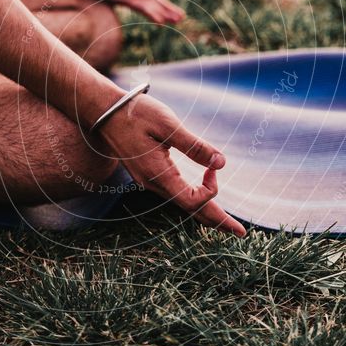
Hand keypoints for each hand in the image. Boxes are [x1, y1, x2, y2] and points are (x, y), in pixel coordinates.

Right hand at [97, 92, 245, 235]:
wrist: (103, 112)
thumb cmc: (135, 114)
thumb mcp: (168, 125)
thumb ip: (194, 146)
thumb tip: (222, 163)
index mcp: (158, 175)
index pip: (192, 201)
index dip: (210, 190)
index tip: (213, 167)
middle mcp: (153, 184)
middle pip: (190, 211)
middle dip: (217, 221)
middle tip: (241, 233)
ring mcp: (149, 181)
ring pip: (182, 204)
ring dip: (206, 212)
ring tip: (226, 223)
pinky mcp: (148, 174)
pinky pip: (174, 194)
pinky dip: (192, 200)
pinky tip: (202, 199)